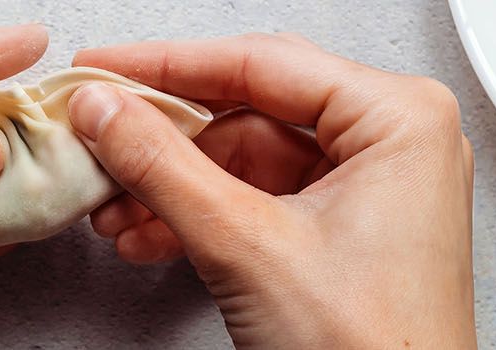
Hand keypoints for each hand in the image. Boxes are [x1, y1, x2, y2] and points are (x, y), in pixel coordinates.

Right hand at [67, 33, 475, 347]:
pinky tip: (147, 235)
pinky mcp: (342, 231)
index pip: (260, 63)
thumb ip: (164, 166)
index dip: (166, 66)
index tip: (102, 68)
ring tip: (113, 205)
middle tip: (98, 132)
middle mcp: (391, 142)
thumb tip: (107, 109)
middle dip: (164, 137)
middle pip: (248, 108)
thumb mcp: (247, 245)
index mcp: (397, 119)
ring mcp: (368, 188)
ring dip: (171, 185)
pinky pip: (255, 200)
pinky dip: (199, 216)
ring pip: (242, 159)